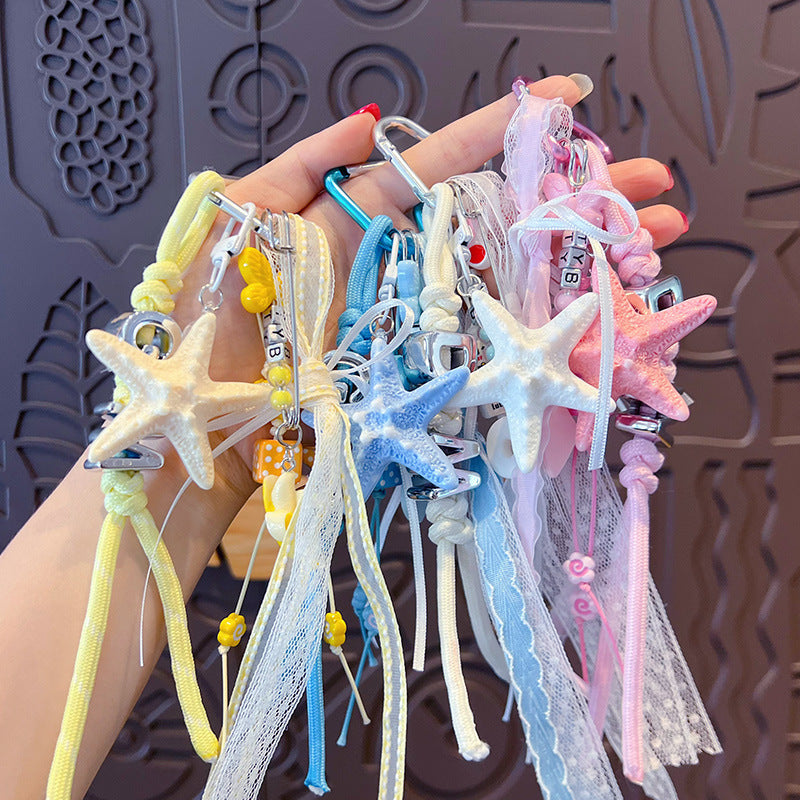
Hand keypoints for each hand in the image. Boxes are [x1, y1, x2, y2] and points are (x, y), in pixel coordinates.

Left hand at [171, 74, 683, 503]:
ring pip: (508, 279)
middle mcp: (401, 265)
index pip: (445, 162)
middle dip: (575, 197)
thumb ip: (303, 162)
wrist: (204, 420)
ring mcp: (417, 318)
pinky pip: (485, 343)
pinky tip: (600, 314)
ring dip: (580, 260)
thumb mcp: (243, 218)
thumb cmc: (209, 318)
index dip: (504, 131)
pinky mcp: (419, 371)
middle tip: (648, 184)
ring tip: (652, 238)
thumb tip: (367, 118)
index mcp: (360, 219)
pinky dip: (540, 328)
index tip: (566, 101)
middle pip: (500, 220)